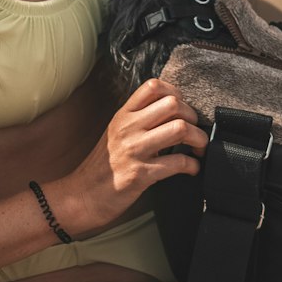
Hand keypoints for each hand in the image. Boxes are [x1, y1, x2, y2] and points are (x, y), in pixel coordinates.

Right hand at [59, 77, 206, 232]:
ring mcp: (134, 150)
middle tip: (194, 131)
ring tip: (198, 149)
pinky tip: (191, 169)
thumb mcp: (116, 132)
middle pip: (173, 104)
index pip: (153, 86)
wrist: (83, 195)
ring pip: (180, 129)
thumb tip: (172, 112)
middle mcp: (128, 128)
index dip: (176, 93)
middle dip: (193, 117)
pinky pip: (178, 163)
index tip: (183, 108)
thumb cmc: (103, 165)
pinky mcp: (141, 174)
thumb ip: (138, 119)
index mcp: (123, 115)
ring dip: (198, 139)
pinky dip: (193, 165)